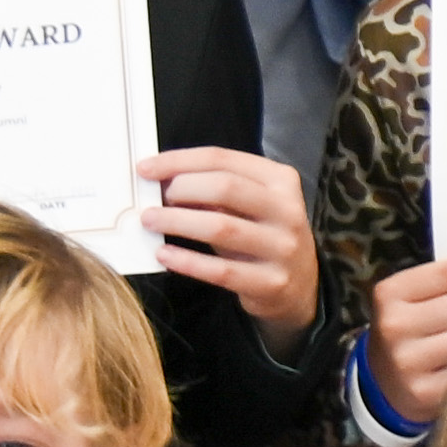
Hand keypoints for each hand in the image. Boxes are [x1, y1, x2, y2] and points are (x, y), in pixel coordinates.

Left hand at [142, 145, 320, 336]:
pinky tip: (164, 254)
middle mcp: (287, 210)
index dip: (179, 161)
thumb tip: (161, 179)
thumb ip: (216, 189)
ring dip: (177, 222)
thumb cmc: (262, 235)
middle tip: (152, 200)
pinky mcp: (271, 282)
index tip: (145, 169)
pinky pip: (221, 271)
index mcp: (281, 180)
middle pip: (225, 188)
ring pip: (221, 228)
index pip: (223, 159)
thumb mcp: (249, 205)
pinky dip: (187, 261)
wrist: (300, 286)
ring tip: (150, 222)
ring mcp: (282, 248)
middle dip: (180, 189)